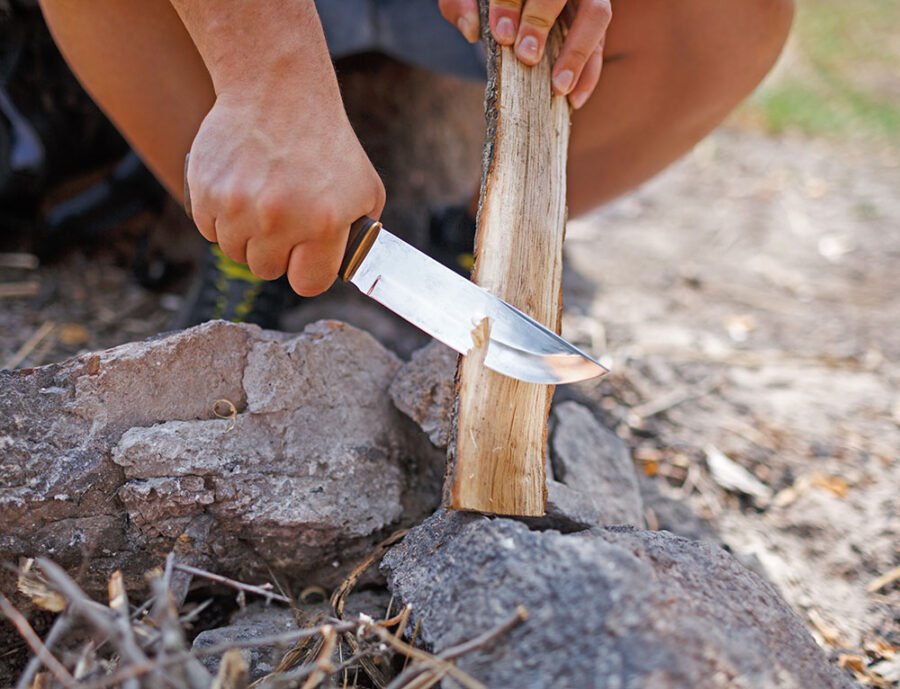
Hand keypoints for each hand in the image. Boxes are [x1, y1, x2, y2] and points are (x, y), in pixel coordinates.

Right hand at [186, 90, 384, 296]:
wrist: (279, 91)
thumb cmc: (327, 144)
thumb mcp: (365, 190)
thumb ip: (358, 236)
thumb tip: (345, 270)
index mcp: (324, 223)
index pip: (308, 284)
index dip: (307, 271)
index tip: (306, 255)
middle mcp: (280, 218)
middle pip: (266, 270)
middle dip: (276, 251)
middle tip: (284, 218)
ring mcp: (238, 205)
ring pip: (234, 252)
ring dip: (246, 235)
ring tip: (262, 199)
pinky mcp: (205, 190)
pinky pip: (209, 229)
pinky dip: (221, 217)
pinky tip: (239, 189)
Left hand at [439, 0, 610, 108]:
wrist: (509, 1)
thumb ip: (459, 2)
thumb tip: (470, 29)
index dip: (509, 5)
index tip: (501, 34)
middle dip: (542, 23)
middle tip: (527, 57)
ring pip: (595, 15)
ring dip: (577, 53)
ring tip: (558, 88)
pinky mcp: (592, 19)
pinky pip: (599, 43)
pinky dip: (589, 72)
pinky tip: (574, 99)